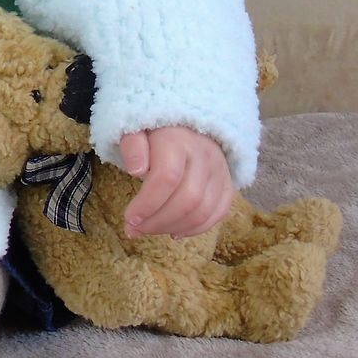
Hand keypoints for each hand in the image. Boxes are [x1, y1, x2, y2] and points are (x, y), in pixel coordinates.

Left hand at [119, 126, 233, 239]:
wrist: (185, 126)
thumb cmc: (153, 133)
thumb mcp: (134, 130)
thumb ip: (132, 146)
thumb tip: (136, 170)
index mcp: (178, 139)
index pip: (167, 177)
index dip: (148, 203)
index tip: (129, 218)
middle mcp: (204, 155)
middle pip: (188, 199)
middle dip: (158, 221)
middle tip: (135, 228)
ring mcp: (220, 171)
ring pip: (203, 211)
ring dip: (173, 227)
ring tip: (149, 229)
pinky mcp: (227, 185)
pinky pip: (218, 214)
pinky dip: (195, 229)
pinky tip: (173, 231)